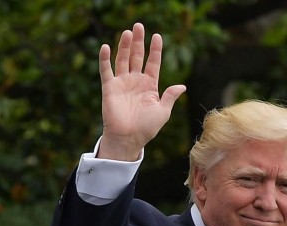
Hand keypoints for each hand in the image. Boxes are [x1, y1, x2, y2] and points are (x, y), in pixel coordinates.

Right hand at [97, 22, 185, 161]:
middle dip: (139, 42)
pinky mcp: (110, 88)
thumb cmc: (146, 128)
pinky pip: (106, 71)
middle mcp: (135, 82)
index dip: (155, 50)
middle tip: (139, 26)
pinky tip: (106, 46)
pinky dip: (105, 59)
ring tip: (128, 32)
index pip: (153, 63)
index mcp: (150, 86)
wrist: (128, 139)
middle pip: (137, 57)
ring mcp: (122, 83)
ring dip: (125, 46)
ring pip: (123, 60)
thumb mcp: (163, 112)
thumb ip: (170, 97)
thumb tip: (182, 86)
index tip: (157, 36)